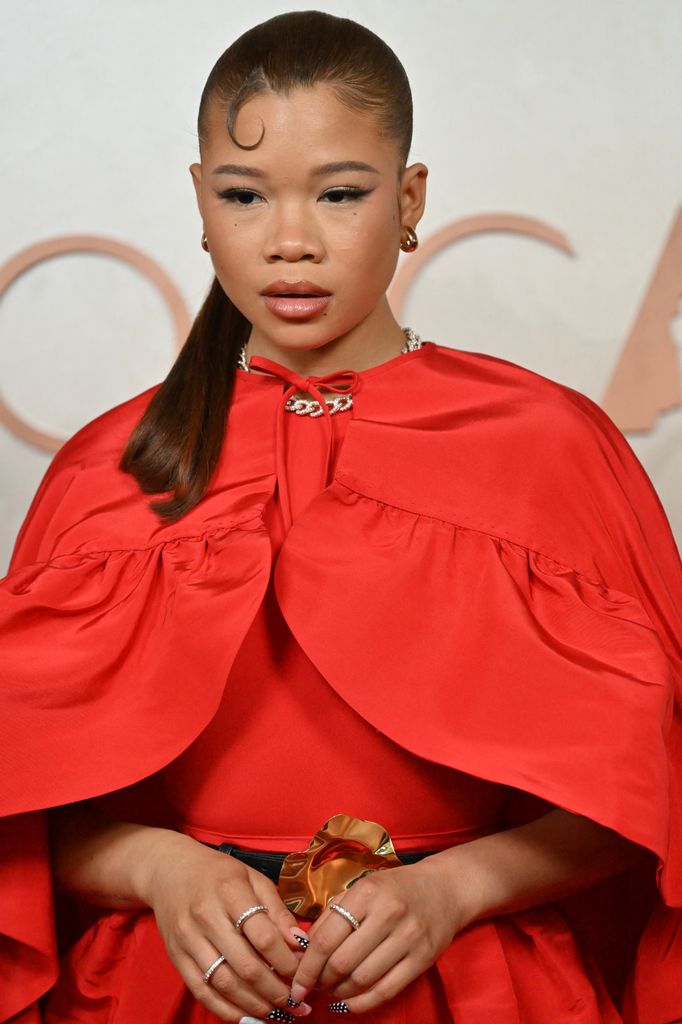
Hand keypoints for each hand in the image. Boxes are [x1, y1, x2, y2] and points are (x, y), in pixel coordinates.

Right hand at [145, 833, 309, 1021]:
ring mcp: (188, 939)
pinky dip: (226, 1010)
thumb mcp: (253, 879)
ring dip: (254, 1005)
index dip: (287, 961)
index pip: (264, 936)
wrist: (170, 870)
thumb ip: (277, 912)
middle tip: (296, 1003)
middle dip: (275, 991)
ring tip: (278, 1013)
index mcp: (231, 892)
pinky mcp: (176, 957)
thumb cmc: (219, 873)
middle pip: (246, 965)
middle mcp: (207, 917)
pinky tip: (248, 1017)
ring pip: (224, 983)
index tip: (303, 973)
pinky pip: (202, 991)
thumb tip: (300, 945)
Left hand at [289, 858, 467, 1013]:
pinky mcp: (422, 958)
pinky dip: (363, 1003)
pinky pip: (387, 990)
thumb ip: (334, 914)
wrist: (444, 888)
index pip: (326, 938)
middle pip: (342, 962)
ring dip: (341, 993)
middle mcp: (387, 914)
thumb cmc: (395, 888)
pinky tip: (351, 1003)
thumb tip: (305, 948)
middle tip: (315, 986)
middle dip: (322, 981)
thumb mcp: (362, 888)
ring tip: (333, 991)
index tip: (297, 983)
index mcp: (366, 893)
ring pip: (362, 979)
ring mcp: (407, 937)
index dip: (306, 967)